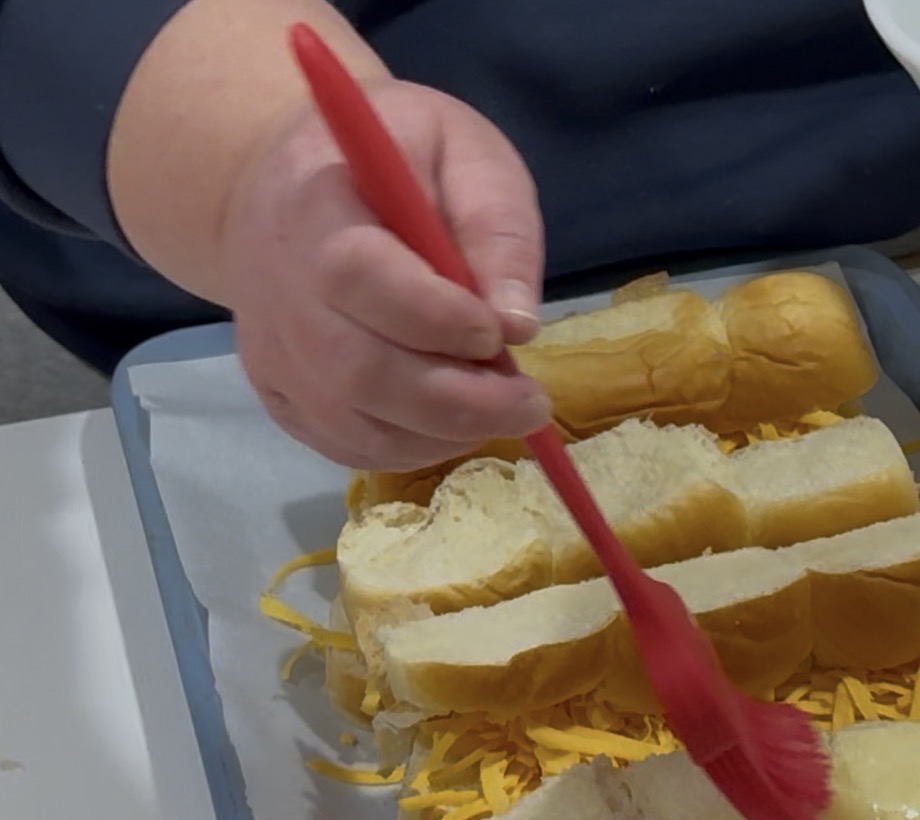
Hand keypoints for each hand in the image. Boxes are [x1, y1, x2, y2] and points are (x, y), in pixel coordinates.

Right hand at [221, 78, 550, 469]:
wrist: (289, 191)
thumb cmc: (393, 164)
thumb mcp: (463, 153)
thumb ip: (497, 227)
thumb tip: (518, 323)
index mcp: (317, 205)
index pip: (359, 276)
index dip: (435, 319)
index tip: (497, 333)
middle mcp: (279, 288)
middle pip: (359, 371)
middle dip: (459, 402)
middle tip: (529, 404)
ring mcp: (272, 351)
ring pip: (356, 423)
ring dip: (443, 433)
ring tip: (497, 406)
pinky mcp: (279, 397)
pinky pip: (347, 445)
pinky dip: (412, 448)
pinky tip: (449, 419)